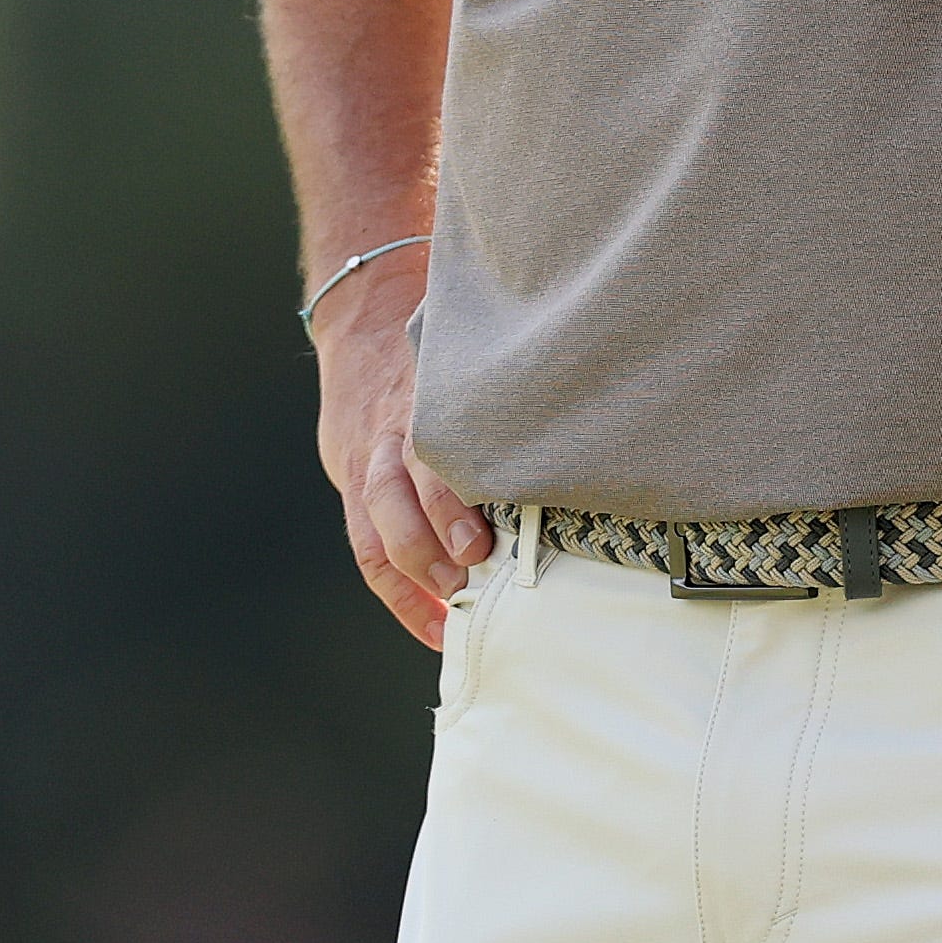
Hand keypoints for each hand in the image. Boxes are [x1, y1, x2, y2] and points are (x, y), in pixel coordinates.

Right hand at [309, 252, 484, 647]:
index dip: (451, 493)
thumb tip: (586, 428)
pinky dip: (400, 593)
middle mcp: (391, 431)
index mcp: (424, 395)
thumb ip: (502, 395)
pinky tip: (436, 625)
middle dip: (434, 528)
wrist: (361, 317)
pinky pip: (367, 545)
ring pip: (375, 519)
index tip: (485, 534)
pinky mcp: (355, 480)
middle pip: (397, 484)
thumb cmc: (441, 350)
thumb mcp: (466, 354)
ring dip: (414, 568)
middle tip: (474, 563)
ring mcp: (368, 458)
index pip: (430, 445)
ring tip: (452, 604)